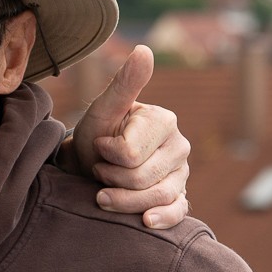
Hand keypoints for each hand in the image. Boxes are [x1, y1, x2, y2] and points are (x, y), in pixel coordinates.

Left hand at [70, 45, 190, 229]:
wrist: (90, 164)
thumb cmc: (96, 133)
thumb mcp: (103, 109)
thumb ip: (124, 83)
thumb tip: (144, 49)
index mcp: (165, 121)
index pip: (130, 153)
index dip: (105, 155)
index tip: (99, 147)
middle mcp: (180, 146)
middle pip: (142, 177)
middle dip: (110, 178)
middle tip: (98, 170)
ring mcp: (181, 173)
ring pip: (157, 196)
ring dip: (123, 200)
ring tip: (102, 194)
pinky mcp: (179, 197)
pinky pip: (178, 211)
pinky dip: (162, 218)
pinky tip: (146, 222)